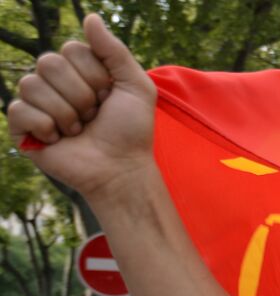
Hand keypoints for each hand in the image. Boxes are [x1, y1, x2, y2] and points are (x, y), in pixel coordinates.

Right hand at [5, 15, 157, 200]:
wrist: (122, 168)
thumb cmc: (131, 130)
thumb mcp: (135, 86)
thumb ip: (115, 51)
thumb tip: (91, 17)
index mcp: (78, 69)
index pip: (71, 49)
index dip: (95, 76)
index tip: (110, 97)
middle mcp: (54, 82)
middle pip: (48, 63)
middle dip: (80, 94)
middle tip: (94, 115)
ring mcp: (36, 103)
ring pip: (31, 84)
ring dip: (66, 113)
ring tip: (80, 130)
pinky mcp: (23, 127)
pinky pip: (19, 109)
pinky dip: (46, 127)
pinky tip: (59, 139)